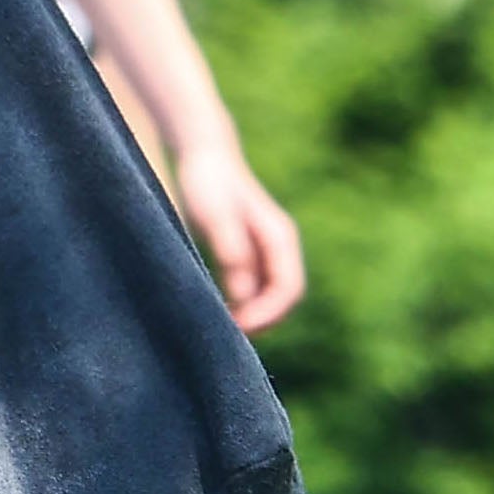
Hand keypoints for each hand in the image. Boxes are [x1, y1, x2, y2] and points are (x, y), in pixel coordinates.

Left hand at [175, 138, 305, 334]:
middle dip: (265, 320)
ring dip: (256, 314)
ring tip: (225, 329)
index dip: (269, 314)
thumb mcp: (217, 217)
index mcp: (280, 239)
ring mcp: (266, 249)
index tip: (240, 328)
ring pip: (271, 293)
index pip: (288, 288)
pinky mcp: (249, 250)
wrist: (205, 156)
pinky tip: (220, 310)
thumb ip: (231, 252)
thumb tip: (241, 295)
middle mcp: (279, 246)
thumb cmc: (209, 183)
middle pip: (285, 296)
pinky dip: (245, 302)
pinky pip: (256, 285)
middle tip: (231, 337)